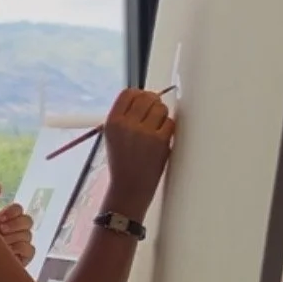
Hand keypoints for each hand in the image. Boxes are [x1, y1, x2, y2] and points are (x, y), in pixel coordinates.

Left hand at [0, 182, 35, 267]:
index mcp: (3, 220)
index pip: (18, 209)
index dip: (12, 212)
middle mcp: (14, 231)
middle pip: (28, 220)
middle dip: (14, 224)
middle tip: (0, 230)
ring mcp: (20, 245)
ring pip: (28, 234)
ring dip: (13, 238)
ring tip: (0, 244)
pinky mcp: (23, 259)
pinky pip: (30, 249)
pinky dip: (20, 249)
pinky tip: (8, 252)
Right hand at [102, 88, 175, 220]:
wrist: (129, 188)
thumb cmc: (122, 162)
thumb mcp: (112, 136)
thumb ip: (125, 116)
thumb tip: (146, 98)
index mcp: (112, 121)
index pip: (128, 93)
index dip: (139, 95)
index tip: (144, 101)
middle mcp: (126, 124)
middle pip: (147, 97)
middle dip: (153, 103)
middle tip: (154, 114)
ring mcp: (144, 132)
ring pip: (161, 108)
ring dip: (162, 115)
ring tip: (157, 128)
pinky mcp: (160, 141)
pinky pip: (170, 122)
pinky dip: (168, 128)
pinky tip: (162, 137)